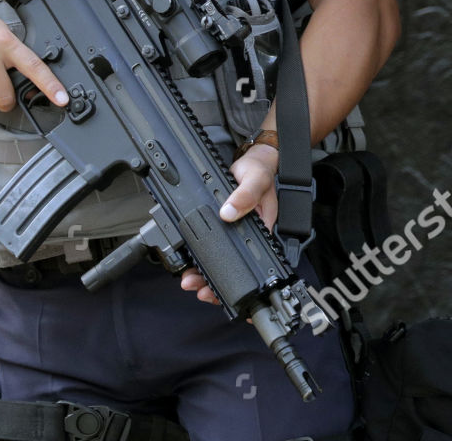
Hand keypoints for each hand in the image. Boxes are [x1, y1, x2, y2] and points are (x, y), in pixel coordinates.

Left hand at [179, 142, 279, 305]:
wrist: (254, 160)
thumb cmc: (260, 171)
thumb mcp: (255, 179)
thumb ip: (245, 195)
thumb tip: (229, 212)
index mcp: (262, 232)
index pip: (252, 267)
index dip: (237, 282)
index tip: (219, 292)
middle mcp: (248, 237)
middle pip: (234, 269)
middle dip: (214, 284)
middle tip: (197, 288)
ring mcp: (236, 234)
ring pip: (221, 262)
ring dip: (205, 274)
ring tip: (190, 281)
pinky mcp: (224, 227)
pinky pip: (212, 248)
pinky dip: (200, 258)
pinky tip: (190, 264)